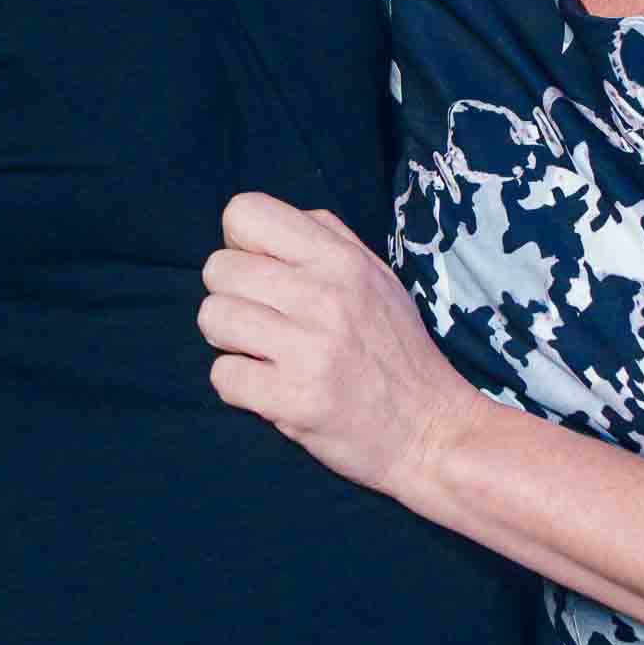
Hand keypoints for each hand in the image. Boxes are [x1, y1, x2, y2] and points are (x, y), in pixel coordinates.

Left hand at [196, 191, 473, 505]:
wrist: (431, 431)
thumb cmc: (397, 351)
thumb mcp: (377, 278)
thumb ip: (326, 240)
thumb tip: (259, 227)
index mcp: (342, 260)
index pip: (244, 213)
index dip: (240, 244)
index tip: (260, 273)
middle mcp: (324, 297)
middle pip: (218, 269)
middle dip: (232, 296)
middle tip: (262, 322)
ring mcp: (308, 350)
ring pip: (212, 317)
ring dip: (228, 341)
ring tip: (261, 353)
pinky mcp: (294, 401)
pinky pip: (221, 375)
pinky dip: (237, 386)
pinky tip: (268, 388)